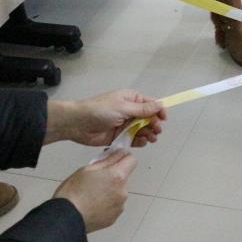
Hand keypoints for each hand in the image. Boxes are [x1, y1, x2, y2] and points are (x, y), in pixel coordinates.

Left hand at [46, 90, 166, 146]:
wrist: (78, 124)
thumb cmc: (100, 111)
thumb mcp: (123, 107)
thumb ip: (143, 109)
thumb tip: (161, 104)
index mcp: (131, 99)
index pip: (151, 104)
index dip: (159, 111)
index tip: (164, 119)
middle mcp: (130, 111)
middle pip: (149, 118)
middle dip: (154, 124)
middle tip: (156, 131)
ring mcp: (125, 124)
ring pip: (143, 129)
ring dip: (148, 134)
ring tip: (150, 138)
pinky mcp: (119, 136)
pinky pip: (134, 139)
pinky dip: (139, 141)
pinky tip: (141, 142)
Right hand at [54, 150, 136, 232]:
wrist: (65, 219)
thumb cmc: (73, 191)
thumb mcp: (87, 169)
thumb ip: (107, 160)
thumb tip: (120, 153)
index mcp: (117, 176)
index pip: (132, 160)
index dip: (123, 158)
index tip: (112, 159)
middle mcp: (123, 191)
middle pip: (123, 178)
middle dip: (112, 176)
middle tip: (94, 180)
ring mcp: (120, 206)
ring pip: (118, 193)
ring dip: (109, 191)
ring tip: (90, 196)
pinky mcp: (114, 218)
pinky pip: (113, 206)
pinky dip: (106, 204)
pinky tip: (91, 207)